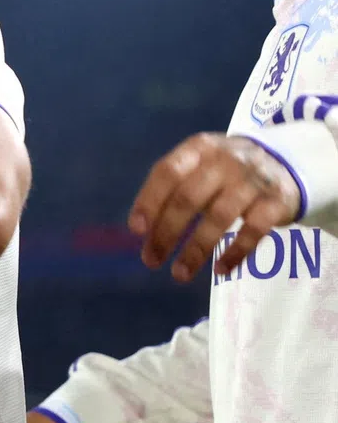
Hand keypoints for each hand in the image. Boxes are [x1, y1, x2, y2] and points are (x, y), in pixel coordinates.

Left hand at [129, 132, 301, 280]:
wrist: (286, 161)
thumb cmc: (226, 169)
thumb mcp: (201, 164)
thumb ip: (175, 186)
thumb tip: (144, 228)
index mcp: (199, 148)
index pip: (168, 172)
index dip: (150, 200)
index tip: (136, 230)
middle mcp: (225, 160)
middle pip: (189, 197)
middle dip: (166, 231)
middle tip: (151, 259)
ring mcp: (252, 181)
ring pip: (219, 217)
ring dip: (196, 249)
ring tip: (179, 273)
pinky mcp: (276, 202)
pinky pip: (254, 231)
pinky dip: (236, 252)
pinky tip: (220, 270)